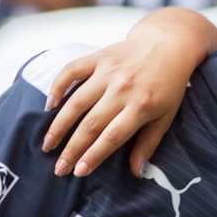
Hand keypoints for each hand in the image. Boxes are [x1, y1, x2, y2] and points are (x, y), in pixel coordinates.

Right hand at [42, 7, 216, 176]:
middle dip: (72, 149)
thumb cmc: (169, 85)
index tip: (79, 172)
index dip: (94, 155)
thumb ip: (149, 144)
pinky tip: (48, 106)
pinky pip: (72, 71)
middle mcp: (123, 89)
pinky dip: (57, 86)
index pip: (112, 137)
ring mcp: (109, 71)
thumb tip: (136, 172)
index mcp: (142, 106)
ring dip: (59, 125)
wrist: (169, 43)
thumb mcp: (167, 116)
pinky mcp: (99, 57)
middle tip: (59, 169)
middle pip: (91, 124)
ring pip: (77, 102)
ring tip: (47, 145)